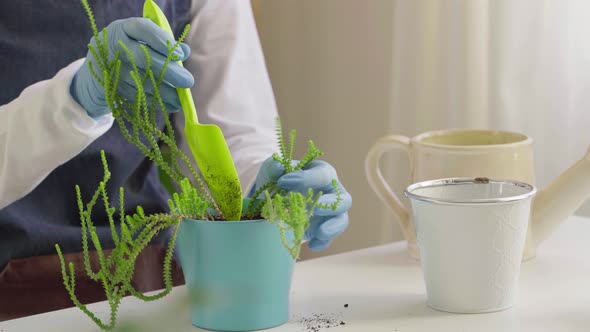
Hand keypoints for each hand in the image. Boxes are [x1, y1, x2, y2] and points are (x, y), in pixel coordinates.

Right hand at [70, 18, 193, 117]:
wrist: (97, 72)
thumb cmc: (129, 52)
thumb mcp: (143, 42)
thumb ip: (164, 44)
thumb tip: (185, 51)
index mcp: (123, 28)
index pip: (143, 29)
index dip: (162, 41)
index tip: (181, 55)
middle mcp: (114, 45)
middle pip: (143, 57)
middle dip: (169, 71)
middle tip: (188, 81)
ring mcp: (109, 67)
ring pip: (140, 81)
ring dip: (164, 92)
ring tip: (180, 99)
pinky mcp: (110, 87)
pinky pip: (135, 96)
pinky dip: (153, 102)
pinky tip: (168, 105)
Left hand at [252, 158, 351, 250]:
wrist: (275, 198)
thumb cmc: (280, 179)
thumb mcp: (274, 170)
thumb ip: (275, 166)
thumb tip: (278, 167)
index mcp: (322, 173)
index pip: (322, 175)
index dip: (306, 178)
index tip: (283, 182)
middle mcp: (331, 192)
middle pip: (343, 199)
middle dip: (330, 204)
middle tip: (315, 207)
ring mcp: (330, 212)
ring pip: (341, 220)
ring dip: (333, 227)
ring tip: (320, 232)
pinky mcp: (323, 227)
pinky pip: (329, 237)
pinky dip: (322, 242)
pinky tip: (312, 245)